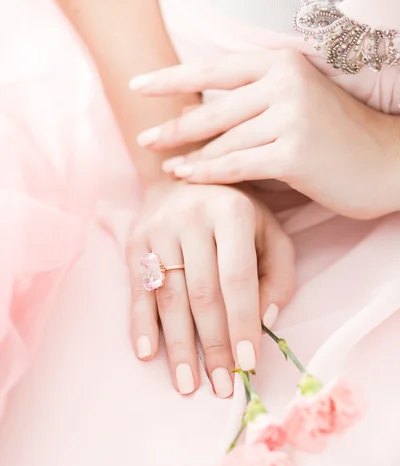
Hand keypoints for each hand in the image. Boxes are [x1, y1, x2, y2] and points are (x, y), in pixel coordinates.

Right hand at [127, 180, 294, 396]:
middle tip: (221, 386)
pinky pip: (138, 290)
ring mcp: (158, 231)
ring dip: (178, 346)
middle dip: (213, 346)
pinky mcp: (135, 243)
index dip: (242, 323)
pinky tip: (147, 353)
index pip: (237, 278)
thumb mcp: (270, 232)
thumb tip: (265, 319)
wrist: (182, 177)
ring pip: (169, 298)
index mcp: (232, 213)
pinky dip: (141, 324)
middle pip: (202, 294)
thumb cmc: (235, 213)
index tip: (247, 363)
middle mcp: (192, 219)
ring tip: (187, 384)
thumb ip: (279, 273)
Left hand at [131, 50, 399, 218]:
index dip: (172, 77)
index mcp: (281, 65)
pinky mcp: (293, 154)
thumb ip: (245, 106)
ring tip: (165, 165)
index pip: (214, 69)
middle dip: (173, 126)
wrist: (384, 162)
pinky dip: (208, 173)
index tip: (139, 85)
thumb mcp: (292, 106)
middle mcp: (284, 84)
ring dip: (189, 156)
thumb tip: (188, 113)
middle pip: (213, 108)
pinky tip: (186, 176)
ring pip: (224, 141)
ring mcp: (290, 117)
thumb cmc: (334, 138)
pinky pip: (237, 166)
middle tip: (143, 139)